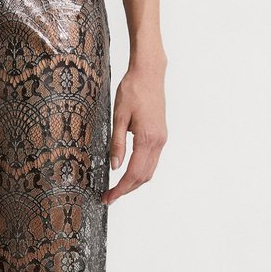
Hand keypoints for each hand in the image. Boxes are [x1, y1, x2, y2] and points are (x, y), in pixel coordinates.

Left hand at [102, 59, 167, 204]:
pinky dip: (140, 171)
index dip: (120, 188)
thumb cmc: (133, 90)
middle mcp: (158, 142)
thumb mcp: (119, 117)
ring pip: (149, 171)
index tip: (109, 197)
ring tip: (117, 188)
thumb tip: (114, 166)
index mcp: (147, 139)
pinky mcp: (160, 135)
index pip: (133, 173)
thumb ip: (117, 143)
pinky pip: (152, 161)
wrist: (149, 73)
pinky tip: (128, 173)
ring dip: (134, 183)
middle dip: (126, 190)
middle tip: (109, 197)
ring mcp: (161, 139)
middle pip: (144, 177)